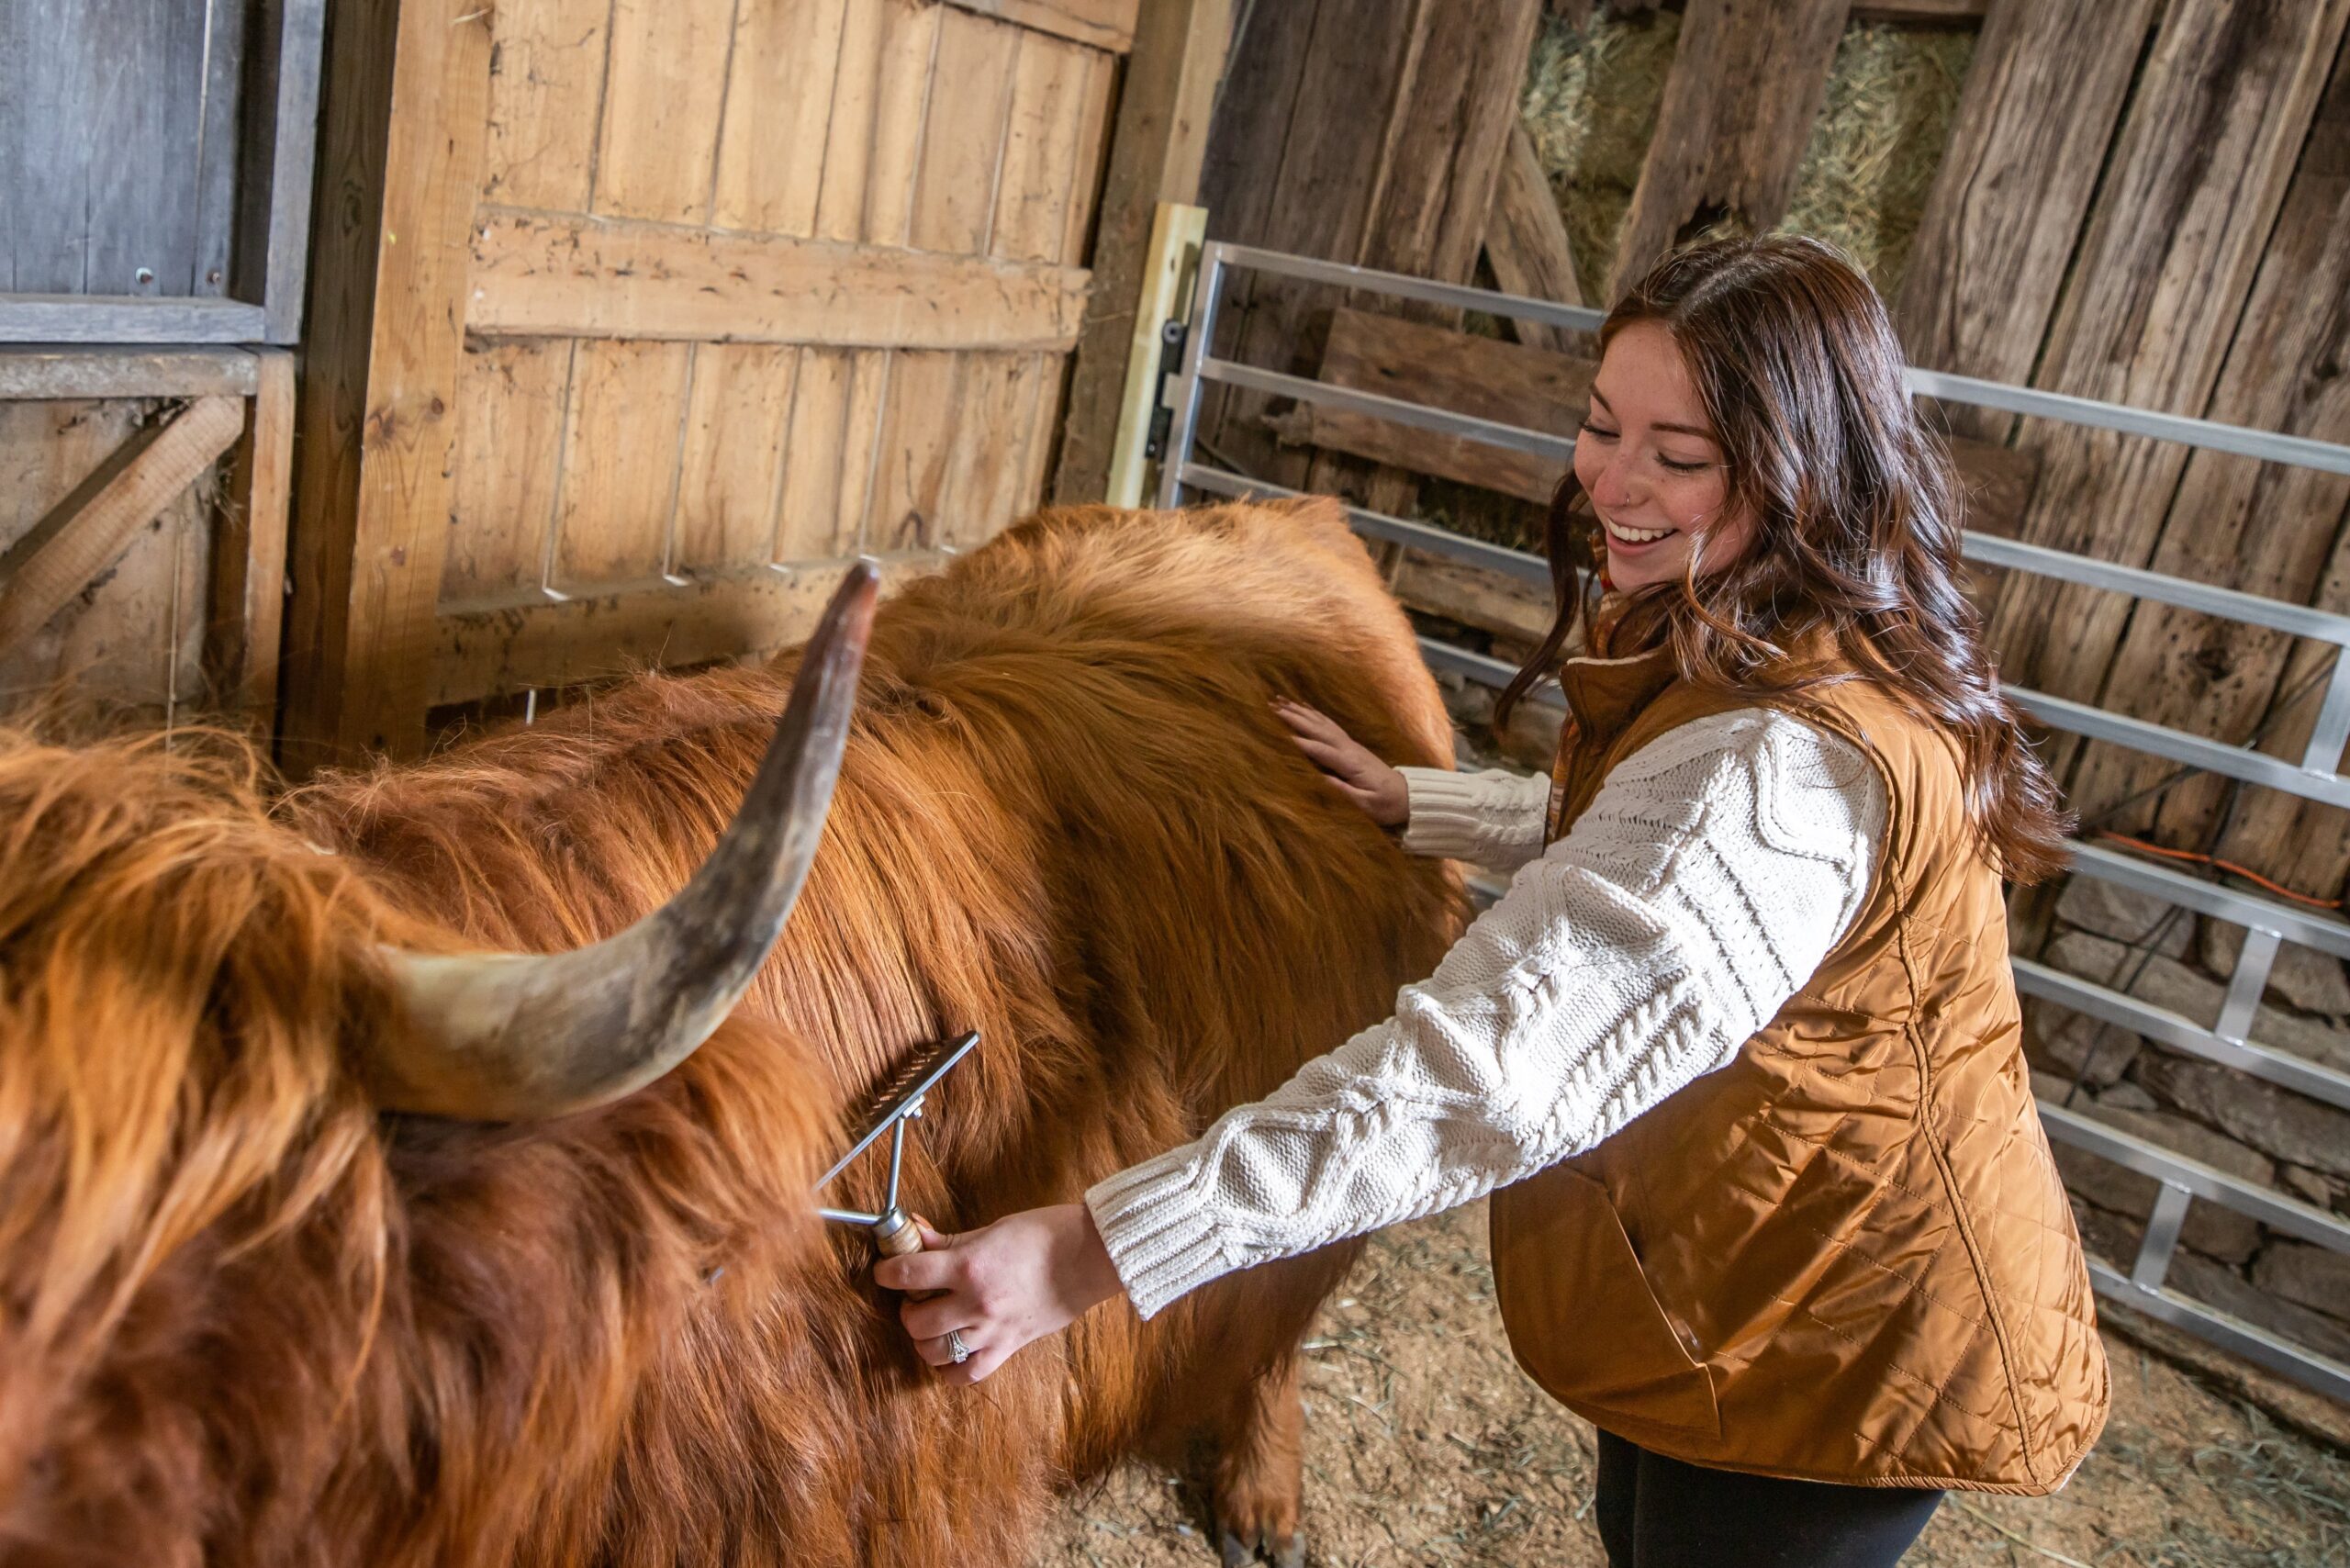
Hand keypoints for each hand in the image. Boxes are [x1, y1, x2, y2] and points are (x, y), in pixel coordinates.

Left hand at [873, 1202, 1124, 1384]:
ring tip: (932, 1324)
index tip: (885, 1271)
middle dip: (907, 1309)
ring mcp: (992, 1330)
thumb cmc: (1044, 1235)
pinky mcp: (1008, 1347)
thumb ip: (949, 1240)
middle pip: (915, 1321)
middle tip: (917, 1297)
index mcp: (969, 1266)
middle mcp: (976, 1303)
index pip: (907, 1273)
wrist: (1090, 1257)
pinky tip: (950, 1353)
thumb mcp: (992, 1229)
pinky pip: (967, 1374)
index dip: (886, 1272)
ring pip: (935, 1352)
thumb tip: (913, 1232)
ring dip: (925, 1339)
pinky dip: (951, 1369)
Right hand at [1274, 698, 1408, 828]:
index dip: (1302, 744)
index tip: (1281, 735)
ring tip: (1282, 701)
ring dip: (1301, 712)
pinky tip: (1305, 708)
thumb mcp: (1366, 805)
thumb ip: (1344, 792)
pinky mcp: (1351, 746)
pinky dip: (1315, 715)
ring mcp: (1351, 745)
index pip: (1322, 751)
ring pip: (1322, 724)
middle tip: (1273, 708)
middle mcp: (1350, 749)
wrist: (1408, 796)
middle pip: (1319, 730)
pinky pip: (1329, 726)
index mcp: (1351, 764)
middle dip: (1295, 718)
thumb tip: (1320, 779)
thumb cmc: (1386, 805)